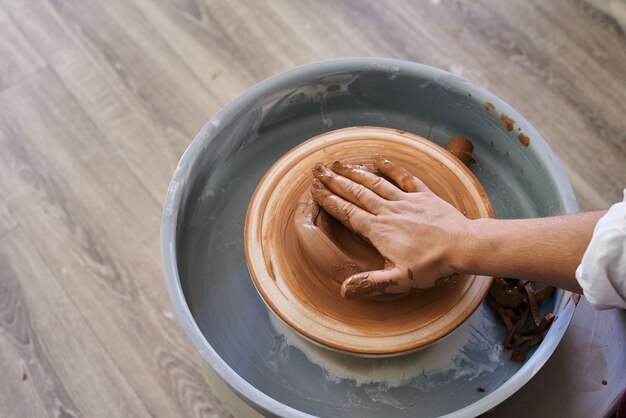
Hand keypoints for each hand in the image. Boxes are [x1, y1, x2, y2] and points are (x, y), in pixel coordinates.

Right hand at [310, 155, 473, 298]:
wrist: (464, 246)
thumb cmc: (433, 265)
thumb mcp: (400, 280)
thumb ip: (372, 282)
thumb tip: (344, 290)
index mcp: (379, 230)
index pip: (348, 212)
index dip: (329, 201)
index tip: (315, 191)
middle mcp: (388, 211)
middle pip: (356, 192)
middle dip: (335, 181)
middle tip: (318, 170)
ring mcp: (406, 201)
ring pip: (375, 183)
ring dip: (355, 172)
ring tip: (339, 164)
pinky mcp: (423, 196)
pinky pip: (403, 178)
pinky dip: (390, 168)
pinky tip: (378, 161)